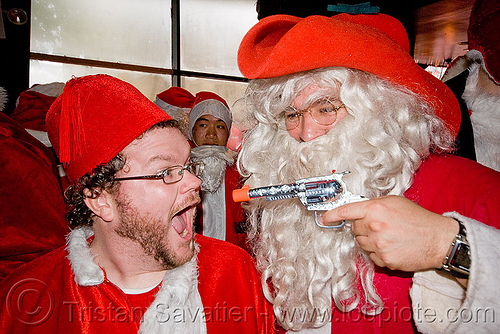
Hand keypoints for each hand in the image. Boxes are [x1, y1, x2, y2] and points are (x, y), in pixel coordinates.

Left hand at [319, 195, 458, 271]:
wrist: (438, 239)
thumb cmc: (418, 219)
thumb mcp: (395, 202)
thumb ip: (374, 205)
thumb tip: (357, 212)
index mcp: (375, 208)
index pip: (346, 211)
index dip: (332, 215)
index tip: (324, 218)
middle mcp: (374, 226)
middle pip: (354, 228)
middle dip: (362, 227)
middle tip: (380, 226)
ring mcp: (378, 244)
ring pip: (360, 243)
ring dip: (369, 240)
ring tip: (388, 236)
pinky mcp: (384, 260)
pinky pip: (371, 256)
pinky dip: (378, 253)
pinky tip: (393, 247)